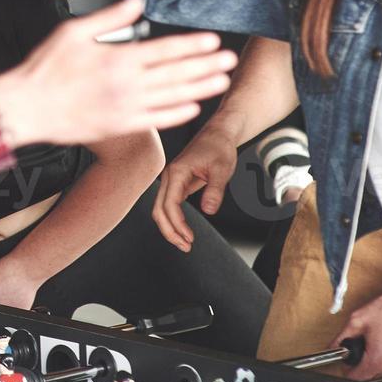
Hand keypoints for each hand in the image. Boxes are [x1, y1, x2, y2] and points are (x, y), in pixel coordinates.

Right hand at [0, 0, 236, 145]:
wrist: (27, 107)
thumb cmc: (45, 69)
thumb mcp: (73, 31)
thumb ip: (109, 17)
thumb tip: (137, 2)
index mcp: (118, 59)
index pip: (165, 49)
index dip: (193, 45)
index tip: (213, 41)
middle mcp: (127, 84)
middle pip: (177, 73)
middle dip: (207, 65)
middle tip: (230, 60)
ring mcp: (126, 108)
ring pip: (173, 96)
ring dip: (200, 88)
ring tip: (221, 81)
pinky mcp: (120, 126)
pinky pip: (157, 120)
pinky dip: (177, 114)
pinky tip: (193, 107)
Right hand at [153, 120, 238, 252]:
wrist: (218, 134)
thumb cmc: (219, 147)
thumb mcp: (222, 170)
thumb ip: (215, 190)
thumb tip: (209, 211)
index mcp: (176, 172)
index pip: (169, 204)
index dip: (177, 224)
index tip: (189, 238)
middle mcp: (169, 176)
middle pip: (159, 210)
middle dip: (170, 231)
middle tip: (186, 247)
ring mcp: (171, 180)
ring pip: (161, 209)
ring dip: (170, 228)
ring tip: (185, 243)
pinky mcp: (177, 182)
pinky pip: (169, 204)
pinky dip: (174, 219)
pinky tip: (183, 229)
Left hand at [333, 274, 381, 380]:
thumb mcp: (358, 320)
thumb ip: (341, 337)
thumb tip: (333, 346)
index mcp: (377, 361)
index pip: (356, 378)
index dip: (347, 370)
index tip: (347, 363)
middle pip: (371, 378)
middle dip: (363, 367)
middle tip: (361, 351)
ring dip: (378, 366)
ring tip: (377, 347)